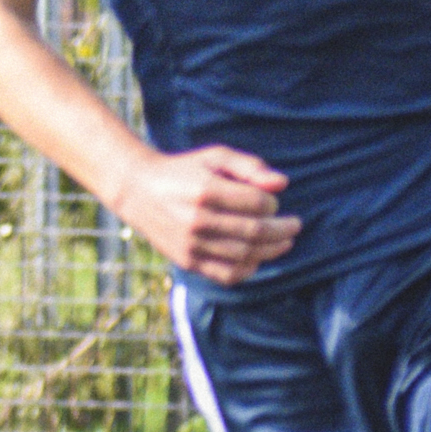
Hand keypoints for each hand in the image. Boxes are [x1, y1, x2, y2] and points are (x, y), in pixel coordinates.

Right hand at [109, 144, 298, 285]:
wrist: (136, 190)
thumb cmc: (182, 170)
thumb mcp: (213, 157)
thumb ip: (249, 166)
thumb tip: (282, 184)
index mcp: (205, 190)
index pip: (257, 203)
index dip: (273, 203)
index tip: (272, 201)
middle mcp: (197, 219)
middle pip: (256, 231)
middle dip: (283, 229)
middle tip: (294, 225)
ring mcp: (191, 244)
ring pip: (246, 255)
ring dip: (272, 250)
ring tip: (284, 242)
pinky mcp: (187, 260)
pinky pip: (227, 274)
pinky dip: (248, 269)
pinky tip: (257, 257)